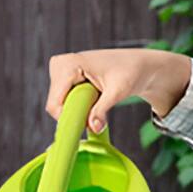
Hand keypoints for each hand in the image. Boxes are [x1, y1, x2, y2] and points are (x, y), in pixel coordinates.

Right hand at [45, 48, 192, 131]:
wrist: (137, 65)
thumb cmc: (130, 71)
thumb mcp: (117, 92)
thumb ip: (102, 110)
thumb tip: (93, 128)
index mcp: (69, 63)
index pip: (55, 103)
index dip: (68, 119)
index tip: (86, 127)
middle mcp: (61, 64)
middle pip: (56, 105)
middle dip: (74, 114)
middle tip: (96, 111)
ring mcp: (61, 70)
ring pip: (60, 105)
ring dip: (78, 110)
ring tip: (97, 99)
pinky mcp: (65, 77)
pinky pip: (64, 101)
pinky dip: (78, 106)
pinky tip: (93, 97)